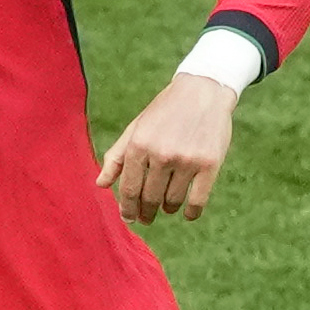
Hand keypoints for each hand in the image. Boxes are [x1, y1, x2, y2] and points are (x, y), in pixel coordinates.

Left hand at [97, 75, 239, 222]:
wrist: (202, 91)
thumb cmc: (164, 112)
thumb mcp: (136, 129)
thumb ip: (117, 157)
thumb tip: (100, 185)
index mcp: (139, 145)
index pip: (129, 188)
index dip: (127, 208)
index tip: (129, 217)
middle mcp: (161, 154)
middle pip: (149, 198)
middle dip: (145, 213)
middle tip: (146, 218)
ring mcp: (186, 160)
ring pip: (172, 201)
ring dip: (167, 209)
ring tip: (166, 208)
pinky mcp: (209, 164)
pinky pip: (198, 200)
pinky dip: (191, 213)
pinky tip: (187, 214)